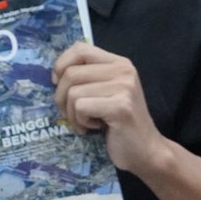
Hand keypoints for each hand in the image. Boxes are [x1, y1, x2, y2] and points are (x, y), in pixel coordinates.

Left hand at [53, 42, 170, 175]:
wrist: (146, 151)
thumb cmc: (117, 123)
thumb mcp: (103, 91)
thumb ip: (86, 76)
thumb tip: (55, 73)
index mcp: (119, 63)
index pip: (80, 49)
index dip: (61, 64)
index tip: (58, 83)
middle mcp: (123, 70)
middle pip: (70, 73)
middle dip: (61, 97)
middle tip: (72, 113)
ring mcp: (124, 87)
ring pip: (72, 92)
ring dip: (71, 113)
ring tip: (86, 122)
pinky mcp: (120, 107)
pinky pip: (80, 107)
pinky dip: (80, 122)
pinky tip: (94, 128)